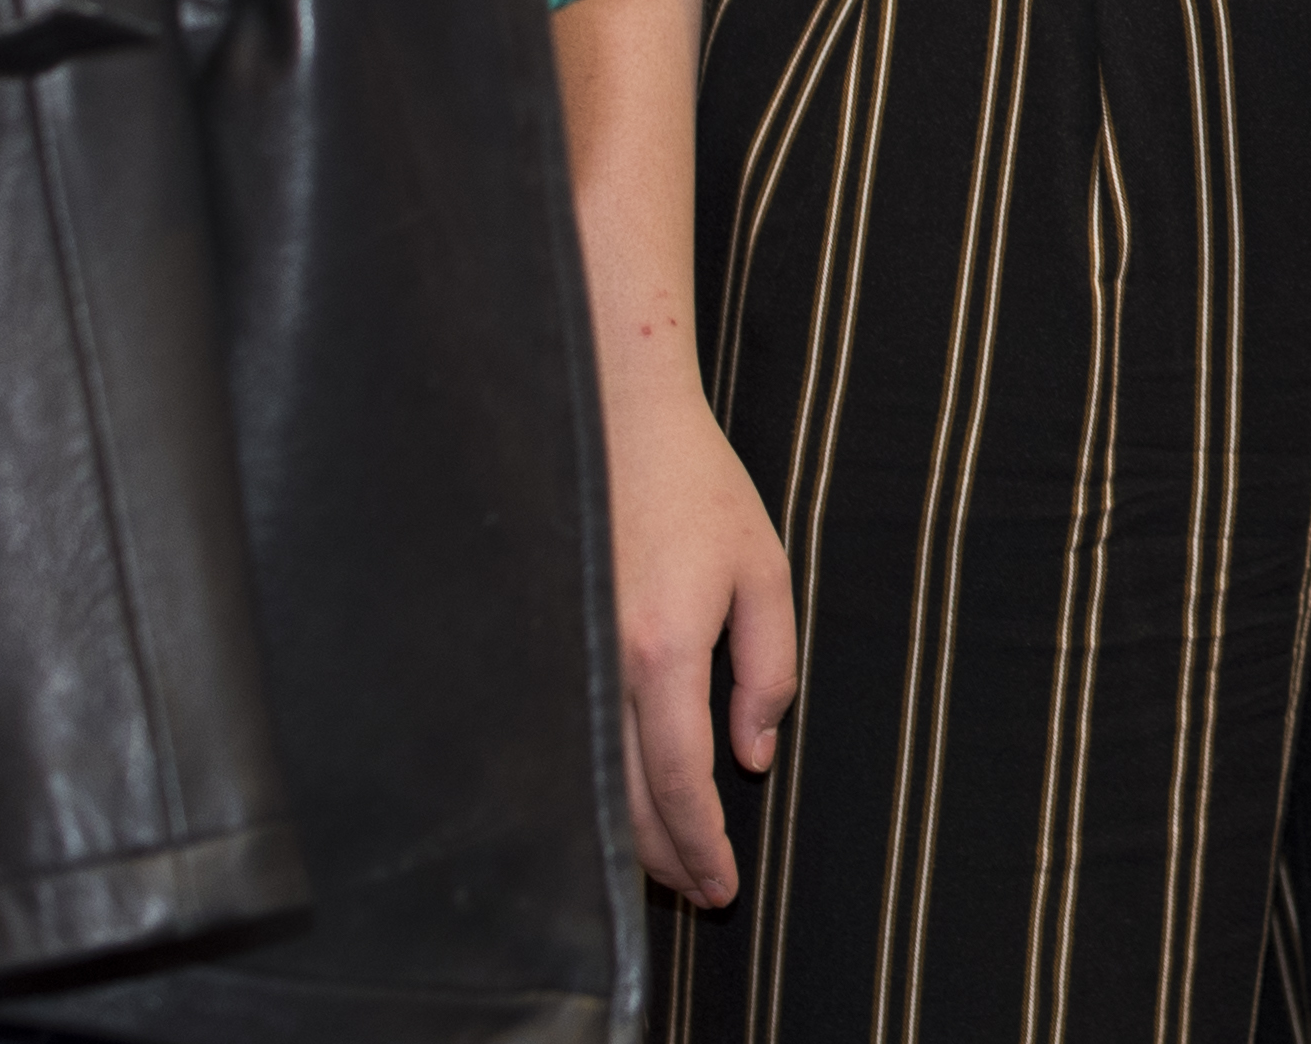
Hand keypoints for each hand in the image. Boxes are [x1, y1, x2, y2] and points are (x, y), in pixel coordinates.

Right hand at [606, 357, 799, 906]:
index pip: (681, 783)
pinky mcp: (540, 646)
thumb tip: (753, 758)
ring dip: (625, 835)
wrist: (612, 418)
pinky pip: (562, 739)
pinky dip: (588, 785)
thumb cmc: (697, 488)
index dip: (702, 847)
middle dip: (666, 861)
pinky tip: (613, 799)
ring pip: (586, 780)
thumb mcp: (763, 569)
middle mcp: (600, 665)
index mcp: (665, 650)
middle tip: (701, 892)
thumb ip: (769, 668)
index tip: (724, 887)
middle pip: (626, 801)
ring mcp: (562, 657)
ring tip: (666, 866)